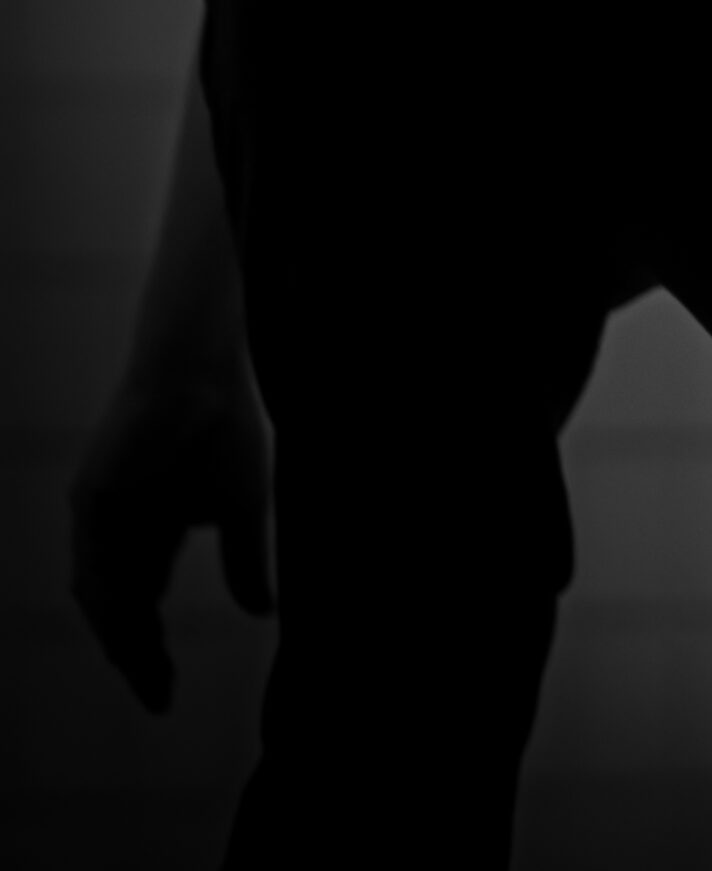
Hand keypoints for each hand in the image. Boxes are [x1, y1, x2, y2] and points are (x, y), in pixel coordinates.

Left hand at [68, 355, 272, 712]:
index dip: (153, 651)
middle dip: (137, 656)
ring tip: (144, 670)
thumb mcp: (243, 507)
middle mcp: (122, 530)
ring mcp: (102, 516)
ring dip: (120, 636)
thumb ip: (246, 560)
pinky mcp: (93, 499)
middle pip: (120, 609)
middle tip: (158, 695)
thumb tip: (263, 611)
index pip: (146, 605)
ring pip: (101, 593)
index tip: (168, 692)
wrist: (204, 373)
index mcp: (156, 529)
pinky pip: (93, 561)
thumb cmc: (227, 427)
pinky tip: (126, 628)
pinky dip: (107, 599)